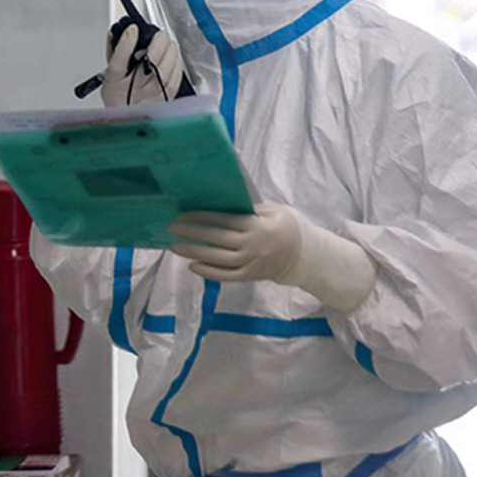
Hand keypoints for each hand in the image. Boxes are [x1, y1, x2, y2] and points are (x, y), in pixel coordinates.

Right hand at [100, 21, 185, 107]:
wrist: (125, 119)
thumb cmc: (117, 96)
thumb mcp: (108, 74)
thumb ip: (114, 52)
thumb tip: (121, 32)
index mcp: (114, 81)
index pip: (118, 60)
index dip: (126, 43)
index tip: (133, 29)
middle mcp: (131, 89)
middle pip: (146, 64)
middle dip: (157, 44)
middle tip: (160, 35)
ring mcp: (148, 97)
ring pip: (163, 72)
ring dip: (170, 53)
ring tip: (170, 44)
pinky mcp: (161, 101)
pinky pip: (172, 83)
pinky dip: (176, 69)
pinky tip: (175, 60)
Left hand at [167, 203, 303, 282]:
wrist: (305, 255)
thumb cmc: (286, 226)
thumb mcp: (273, 210)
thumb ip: (249, 207)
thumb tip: (219, 200)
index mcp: (257, 225)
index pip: (224, 220)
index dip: (201, 217)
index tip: (182, 215)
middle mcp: (252, 245)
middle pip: (216, 239)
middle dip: (191, 233)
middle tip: (171, 228)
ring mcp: (251, 263)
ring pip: (217, 259)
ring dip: (193, 252)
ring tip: (174, 246)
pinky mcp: (250, 276)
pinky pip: (226, 276)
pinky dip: (208, 272)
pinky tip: (193, 265)